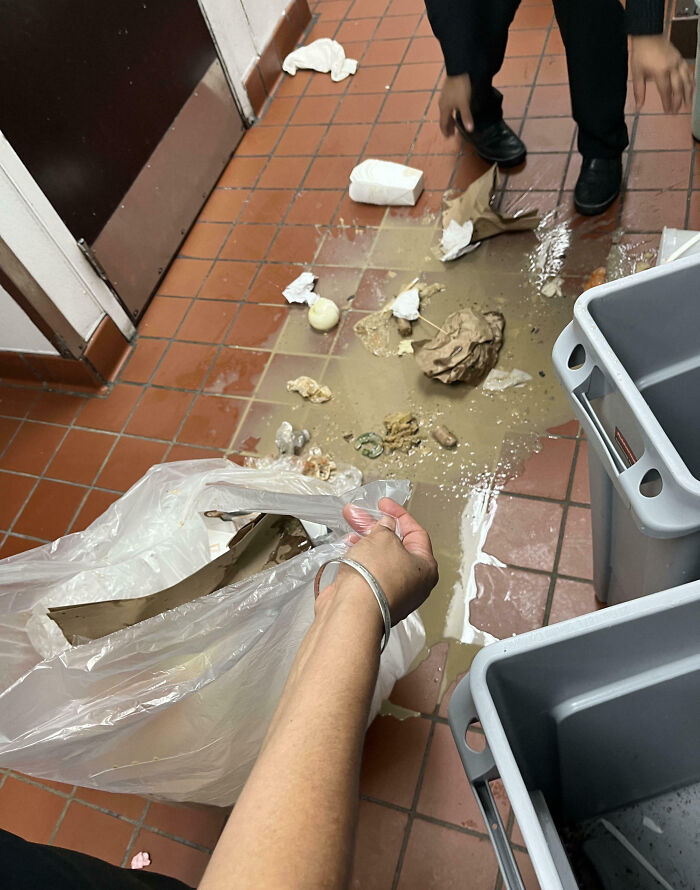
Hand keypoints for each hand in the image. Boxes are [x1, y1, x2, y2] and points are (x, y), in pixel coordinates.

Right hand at [330, 498, 437, 624]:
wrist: (353, 610)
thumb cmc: (375, 578)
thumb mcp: (383, 538)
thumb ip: (386, 528)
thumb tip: (387, 527)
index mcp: (425, 567)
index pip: (416, 533)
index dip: (399, 514)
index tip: (385, 505)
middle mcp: (412, 582)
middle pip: (396, 545)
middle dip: (376, 527)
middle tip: (362, 514)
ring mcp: (392, 592)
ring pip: (380, 559)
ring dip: (365, 541)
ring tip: (350, 528)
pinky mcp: (372, 598)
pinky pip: (368, 573)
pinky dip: (359, 559)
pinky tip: (349, 549)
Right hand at [439, 73, 472, 137]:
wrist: (458, 69)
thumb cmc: (460, 87)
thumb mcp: (464, 103)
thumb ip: (466, 117)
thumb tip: (470, 130)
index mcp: (444, 109)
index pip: (442, 124)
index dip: (445, 131)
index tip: (449, 137)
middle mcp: (442, 104)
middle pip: (444, 118)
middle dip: (448, 126)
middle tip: (453, 132)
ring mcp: (444, 97)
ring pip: (445, 111)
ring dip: (449, 118)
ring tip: (455, 121)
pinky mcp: (447, 91)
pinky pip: (447, 105)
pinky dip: (450, 111)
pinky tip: (456, 108)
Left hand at [630, 35, 692, 112]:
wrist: (647, 36)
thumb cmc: (641, 54)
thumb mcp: (637, 74)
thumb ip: (639, 92)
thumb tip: (638, 106)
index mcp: (660, 71)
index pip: (666, 91)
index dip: (668, 103)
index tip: (668, 112)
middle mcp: (671, 66)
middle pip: (678, 87)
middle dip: (678, 100)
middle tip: (677, 111)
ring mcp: (677, 61)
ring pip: (686, 79)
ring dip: (688, 92)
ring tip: (687, 103)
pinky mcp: (680, 57)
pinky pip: (688, 70)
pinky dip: (691, 80)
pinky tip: (691, 87)